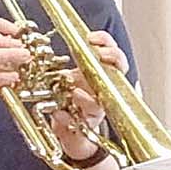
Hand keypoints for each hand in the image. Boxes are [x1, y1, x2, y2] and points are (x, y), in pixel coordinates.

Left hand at [48, 30, 128, 157]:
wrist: (70, 131)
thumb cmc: (69, 103)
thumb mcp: (65, 80)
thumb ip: (63, 69)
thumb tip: (50, 50)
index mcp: (98, 72)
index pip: (110, 50)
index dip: (104, 41)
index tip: (91, 37)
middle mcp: (105, 86)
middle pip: (120, 67)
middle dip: (113, 57)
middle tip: (100, 54)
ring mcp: (102, 104)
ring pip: (109, 92)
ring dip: (96, 85)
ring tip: (78, 86)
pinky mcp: (93, 121)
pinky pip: (91, 112)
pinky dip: (79, 105)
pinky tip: (70, 101)